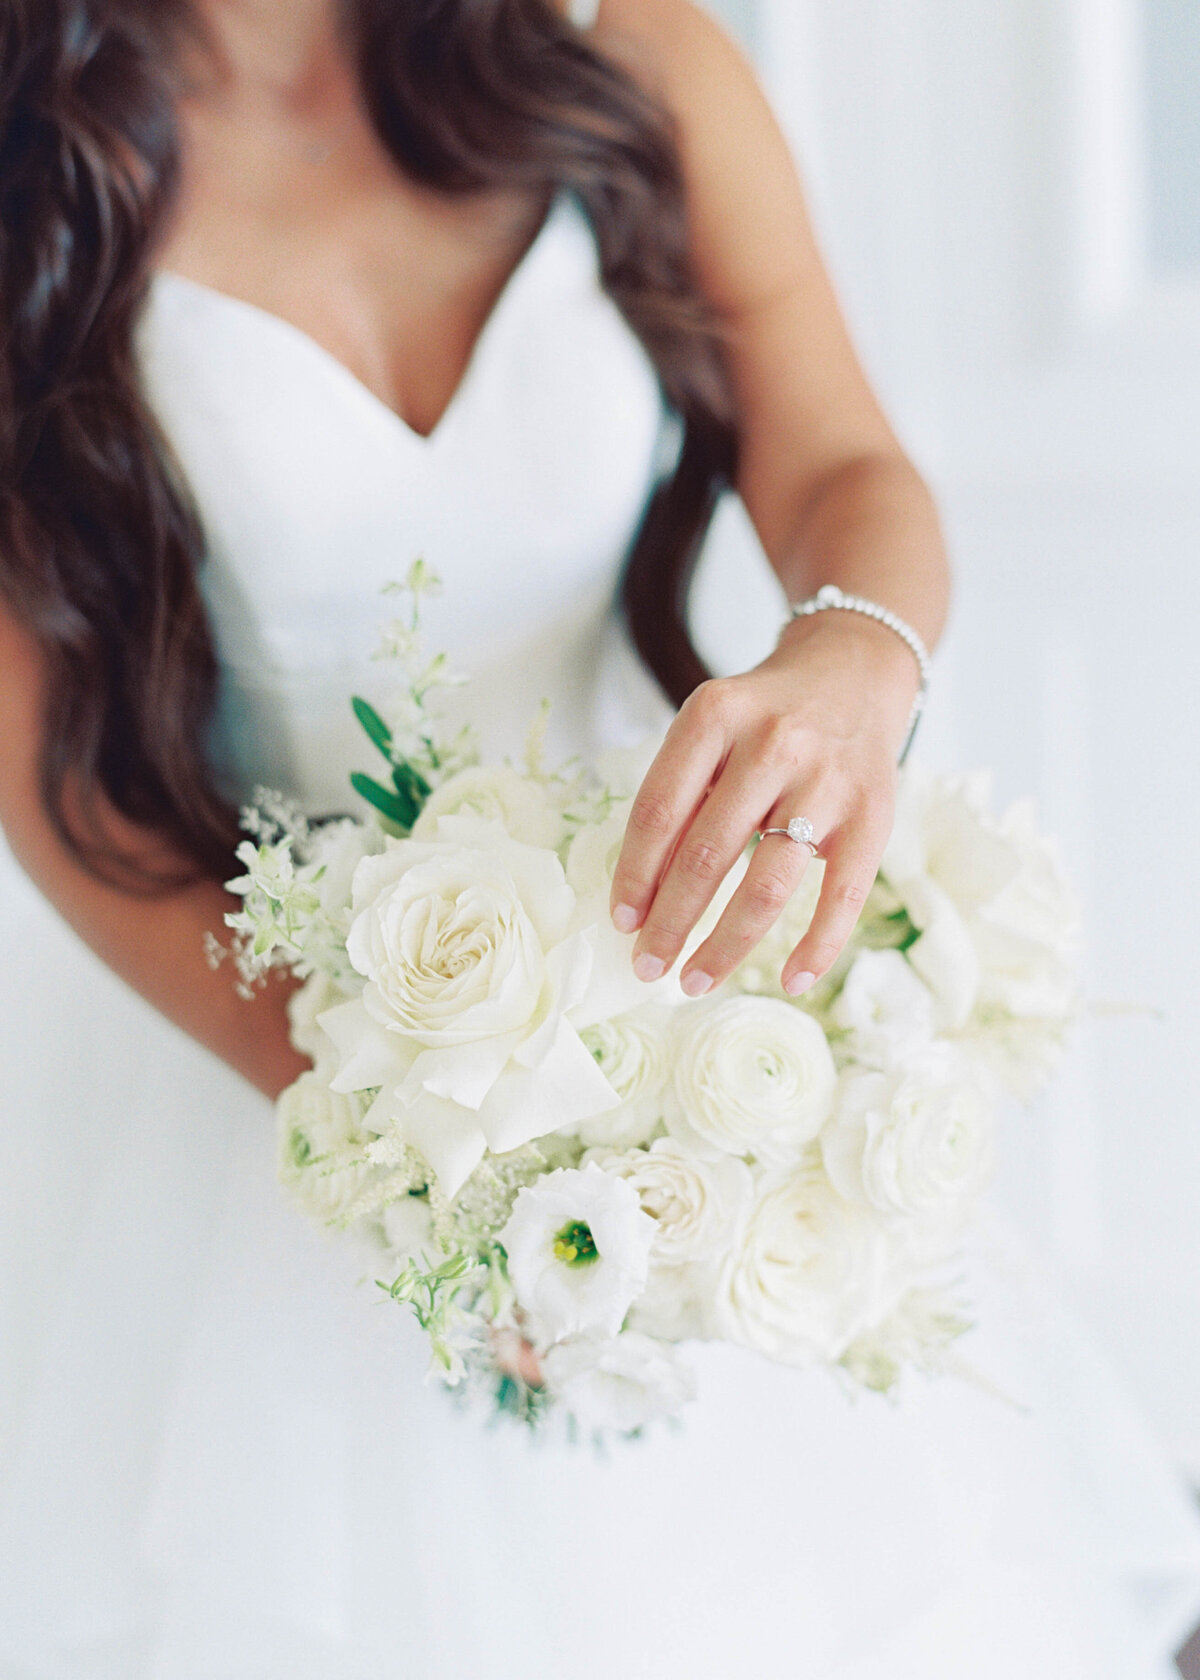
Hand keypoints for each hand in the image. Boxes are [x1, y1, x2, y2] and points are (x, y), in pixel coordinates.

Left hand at [608, 613, 919, 996]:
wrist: (854, 672)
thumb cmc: (765, 716)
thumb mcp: (712, 730)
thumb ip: (681, 796)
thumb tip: (644, 894)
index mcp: (715, 716)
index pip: (658, 812)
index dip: (634, 875)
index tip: (621, 921)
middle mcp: (772, 744)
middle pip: (706, 855)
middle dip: (670, 922)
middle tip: (648, 965)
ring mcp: (827, 781)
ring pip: (766, 885)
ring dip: (725, 945)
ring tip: (695, 979)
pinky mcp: (874, 814)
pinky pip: (843, 896)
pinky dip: (817, 947)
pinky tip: (791, 982)